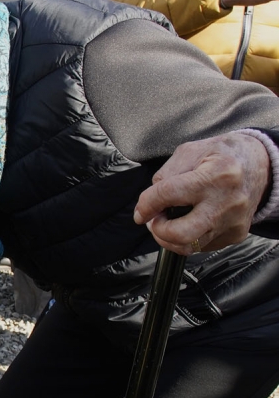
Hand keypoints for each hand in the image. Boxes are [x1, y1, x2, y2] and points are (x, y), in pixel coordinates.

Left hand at [134, 133, 270, 254]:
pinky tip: (187, 222)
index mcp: (216, 174)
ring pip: (191, 246)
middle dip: (159, 230)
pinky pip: (202, 245)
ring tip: (166, 223)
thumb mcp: (190, 151)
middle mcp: (227, 201)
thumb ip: (166, 175)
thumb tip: (149, 204)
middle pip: (182, 233)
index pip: (168, 194)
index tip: (140, 212)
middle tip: (154, 221)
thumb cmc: (222, 154)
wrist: (258, 164)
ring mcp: (233, 221)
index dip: (146, 205)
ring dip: (169, 238)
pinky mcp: (236, 234)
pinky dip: (187, 238)